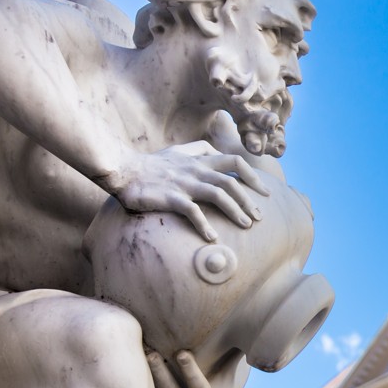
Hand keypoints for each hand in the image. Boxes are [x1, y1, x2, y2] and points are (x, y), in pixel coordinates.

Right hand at [99, 141, 268, 241]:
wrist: (123, 170)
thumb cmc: (151, 164)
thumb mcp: (178, 151)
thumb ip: (198, 150)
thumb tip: (215, 151)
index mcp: (199, 160)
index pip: (234, 161)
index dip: (253, 176)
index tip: (265, 192)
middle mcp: (195, 170)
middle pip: (231, 182)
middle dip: (249, 200)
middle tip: (259, 217)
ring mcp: (183, 183)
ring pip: (218, 194)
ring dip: (235, 211)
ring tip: (246, 225)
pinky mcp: (170, 196)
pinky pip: (192, 211)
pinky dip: (204, 225)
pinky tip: (212, 238)